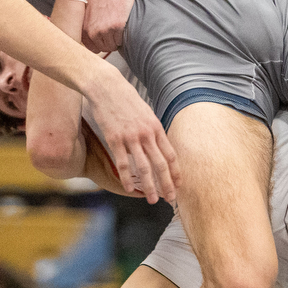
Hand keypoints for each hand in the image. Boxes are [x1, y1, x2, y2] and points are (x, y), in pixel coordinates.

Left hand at [83, 0, 136, 52]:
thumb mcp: (88, 10)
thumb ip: (89, 25)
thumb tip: (92, 36)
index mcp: (84, 27)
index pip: (91, 48)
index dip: (100, 43)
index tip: (105, 38)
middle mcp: (92, 30)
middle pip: (103, 48)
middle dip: (109, 42)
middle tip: (114, 32)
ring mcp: (105, 29)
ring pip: (113, 46)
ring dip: (117, 39)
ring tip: (118, 28)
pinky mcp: (117, 26)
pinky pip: (122, 40)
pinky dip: (123, 36)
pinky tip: (123, 25)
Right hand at [83, 60, 180, 203]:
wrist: (107, 87)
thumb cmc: (126, 100)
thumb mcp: (146, 113)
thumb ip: (153, 130)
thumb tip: (160, 145)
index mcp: (156, 128)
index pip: (171, 155)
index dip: (176, 172)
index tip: (180, 185)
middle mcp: (147, 134)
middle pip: (161, 164)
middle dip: (168, 184)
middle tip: (171, 199)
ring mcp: (131, 138)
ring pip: (144, 167)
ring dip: (150, 186)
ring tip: (153, 200)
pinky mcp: (115, 139)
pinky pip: (123, 163)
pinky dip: (127, 178)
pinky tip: (129, 189)